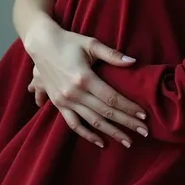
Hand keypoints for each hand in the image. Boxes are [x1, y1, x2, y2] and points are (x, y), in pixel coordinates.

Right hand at [25, 20, 147, 148]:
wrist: (41, 44)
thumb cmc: (69, 41)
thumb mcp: (91, 44)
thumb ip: (112, 55)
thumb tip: (133, 61)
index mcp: (84, 78)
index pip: (112, 97)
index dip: (129, 107)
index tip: (144, 115)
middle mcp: (74, 93)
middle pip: (105, 112)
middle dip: (126, 123)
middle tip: (144, 132)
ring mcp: (65, 100)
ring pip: (92, 121)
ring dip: (111, 133)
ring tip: (128, 141)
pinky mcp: (58, 104)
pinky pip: (73, 124)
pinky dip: (87, 135)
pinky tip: (101, 142)